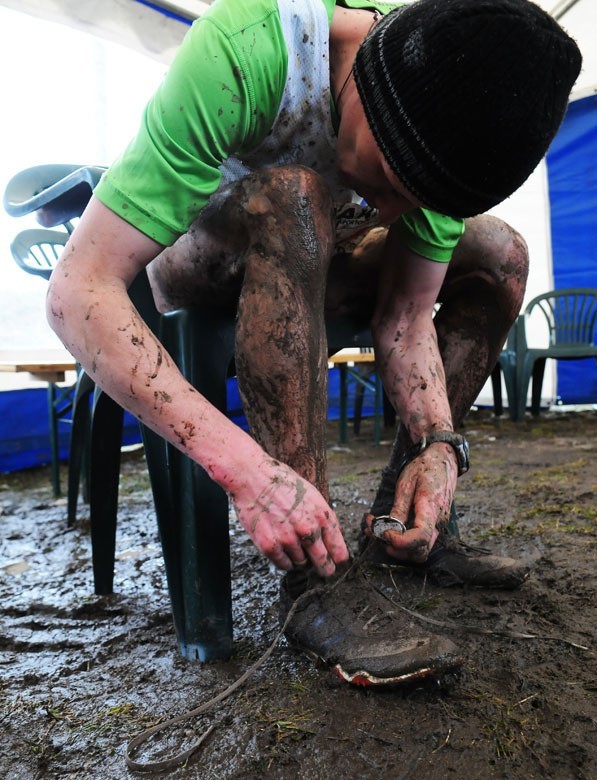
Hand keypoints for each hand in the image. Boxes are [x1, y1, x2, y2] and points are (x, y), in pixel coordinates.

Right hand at [231, 456, 348, 576]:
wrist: (253, 477)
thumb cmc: (282, 482)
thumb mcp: (312, 495)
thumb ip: (323, 518)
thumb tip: (334, 538)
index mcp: (322, 516)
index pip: (339, 551)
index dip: (339, 560)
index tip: (337, 563)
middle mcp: (308, 530)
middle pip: (324, 564)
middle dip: (324, 568)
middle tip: (322, 570)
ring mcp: (288, 539)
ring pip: (302, 564)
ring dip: (300, 559)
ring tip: (292, 543)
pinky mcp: (270, 545)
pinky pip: (284, 564)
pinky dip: (284, 560)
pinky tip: (281, 548)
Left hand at [365, 443, 457, 562]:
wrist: (444, 460)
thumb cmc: (425, 467)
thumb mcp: (407, 482)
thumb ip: (399, 508)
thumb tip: (388, 528)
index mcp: (431, 507)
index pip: (421, 536)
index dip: (401, 541)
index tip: (384, 533)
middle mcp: (438, 521)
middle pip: (420, 551)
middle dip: (396, 548)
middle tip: (375, 532)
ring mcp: (438, 525)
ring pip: (419, 551)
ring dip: (397, 547)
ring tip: (376, 530)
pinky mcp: (434, 525)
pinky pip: (420, 541)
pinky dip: (403, 541)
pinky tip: (387, 528)